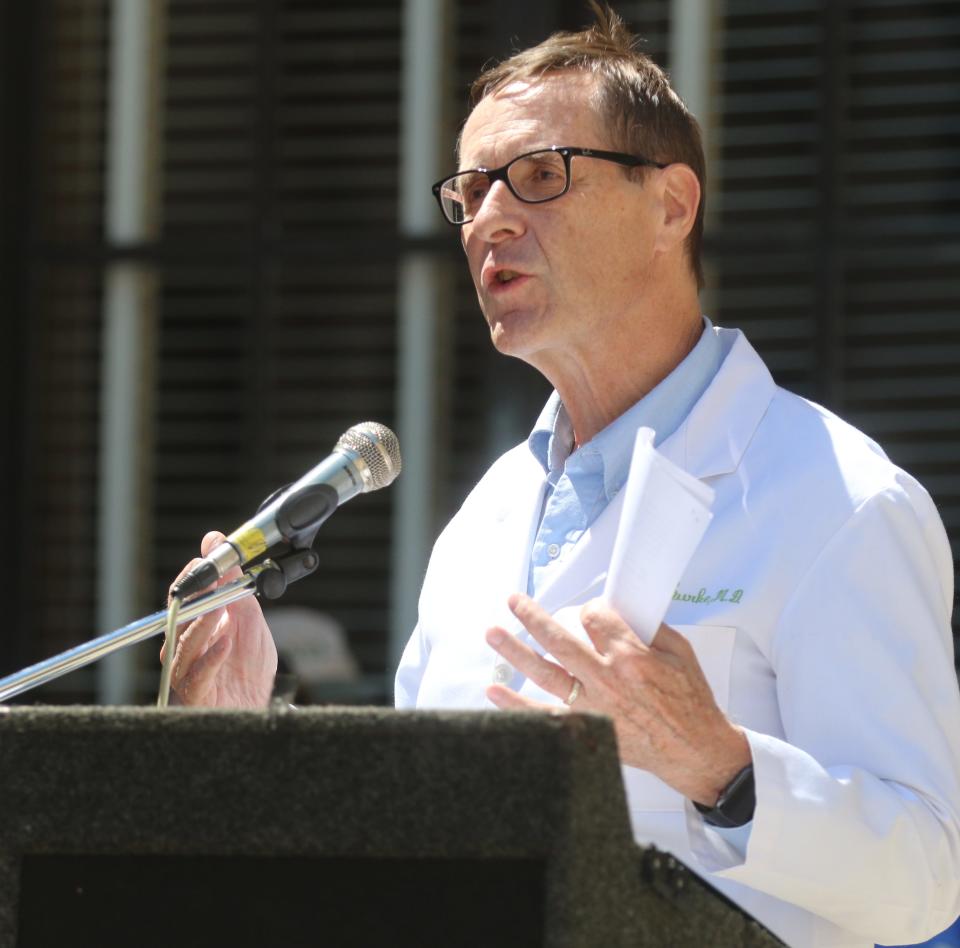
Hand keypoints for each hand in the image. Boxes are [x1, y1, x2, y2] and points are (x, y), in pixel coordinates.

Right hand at [162, 531, 277, 707]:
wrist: (256, 706)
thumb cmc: (247, 667)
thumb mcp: (247, 617)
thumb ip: (232, 582)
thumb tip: (215, 540)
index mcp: (196, 628)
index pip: (184, 598)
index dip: (192, 579)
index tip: (204, 561)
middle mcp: (185, 648)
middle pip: (179, 619)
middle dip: (193, 599)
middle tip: (208, 580)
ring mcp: (187, 672)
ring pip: (184, 645)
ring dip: (201, 625)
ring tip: (218, 608)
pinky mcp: (196, 694)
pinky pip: (198, 675)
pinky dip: (211, 659)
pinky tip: (225, 644)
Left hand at [485, 593, 750, 804]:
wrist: (694, 750)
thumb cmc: (690, 702)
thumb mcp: (680, 652)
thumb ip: (650, 628)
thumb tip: (621, 610)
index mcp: (631, 656)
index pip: (593, 618)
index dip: (589, 609)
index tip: (588, 612)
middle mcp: (606, 678)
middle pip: (558, 640)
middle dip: (532, 617)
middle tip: (513, 601)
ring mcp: (593, 705)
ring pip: (545, 673)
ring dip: (515, 652)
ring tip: (493, 633)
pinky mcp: (588, 728)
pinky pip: (545, 716)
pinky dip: (517, 705)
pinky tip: (494, 692)